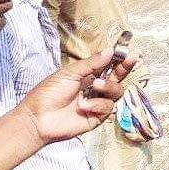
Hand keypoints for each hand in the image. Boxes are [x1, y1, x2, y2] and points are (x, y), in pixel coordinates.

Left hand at [17, 49, 138, 145]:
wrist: (39, 118)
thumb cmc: (49, 93)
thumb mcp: (69, 73)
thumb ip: (91, 63)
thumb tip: (110, 51)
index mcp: (88, 76)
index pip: (108, 66)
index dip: (119, 59)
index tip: (129, 52)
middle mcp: (95, 89)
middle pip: (117, 78)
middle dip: (124, 68)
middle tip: (129, 59)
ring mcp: (97, 103)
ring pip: (116, 92)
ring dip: (108, 86)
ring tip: (95, 85)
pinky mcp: (98, 117)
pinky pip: (108, 107)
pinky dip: (97, 105)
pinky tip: (83, 106)